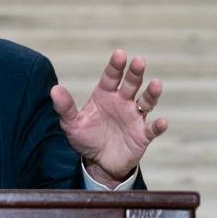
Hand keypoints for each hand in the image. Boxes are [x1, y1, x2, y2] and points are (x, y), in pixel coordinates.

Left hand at [50, 49, 166, 186]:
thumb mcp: (71, 123)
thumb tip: (54, 89)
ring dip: (152, 93)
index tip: (120, 54)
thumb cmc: (86, 138)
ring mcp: (134, 117)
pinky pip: (152, 129)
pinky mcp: (142, 135)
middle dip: (135, 73)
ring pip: (146, 102)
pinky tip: (162, 122)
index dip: (116, 65)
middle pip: (131, 84)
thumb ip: (65, 107)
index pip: (111, 76)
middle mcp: (122, 102)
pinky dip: (158, 126)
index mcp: (105, 94)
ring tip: (156, 84)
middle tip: (139, 61)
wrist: (98, 163)